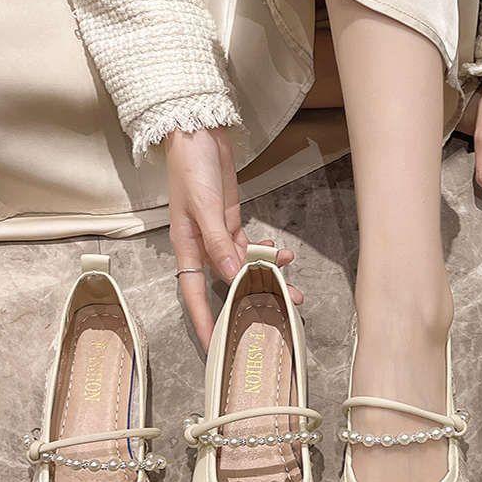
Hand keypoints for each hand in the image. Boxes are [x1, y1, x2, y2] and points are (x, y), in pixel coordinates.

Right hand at [165, 128, 302, 348]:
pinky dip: (267, 251)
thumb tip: (232, 277)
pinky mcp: (231, 222)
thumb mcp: (204, 208)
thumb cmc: (192, 169)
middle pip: (225, 285)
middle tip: (278, 319)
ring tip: (295, 290)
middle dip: (250, 302)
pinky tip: (282, 253)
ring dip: (269, 276)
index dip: (205, 322)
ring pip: (244, 267)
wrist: (199, 134)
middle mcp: (202, 247)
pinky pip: (250, 246)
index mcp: (187, 248)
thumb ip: (219, 244)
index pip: (194, 296)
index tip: (215, 347)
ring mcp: (218, 236)